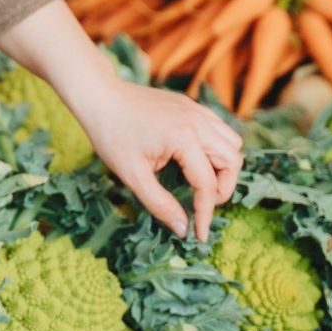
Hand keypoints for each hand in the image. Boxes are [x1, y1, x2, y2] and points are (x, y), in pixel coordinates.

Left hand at [76, 76, 243, 240]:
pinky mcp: (191, 105)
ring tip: (200, 183)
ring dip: (224, 167)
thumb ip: (160, 204)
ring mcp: (196, 110)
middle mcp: (197, 121)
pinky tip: (195, 159)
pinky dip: (216, 147)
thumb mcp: (132, 174)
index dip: (205, 213)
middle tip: (199, 204)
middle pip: (232, 161)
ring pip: (231, 142)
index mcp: (184, 138)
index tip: (198, 234)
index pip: (208, 184)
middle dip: (222, 189)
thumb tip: (183, 228)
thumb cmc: (111, 134)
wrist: (99, 96)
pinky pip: (218, 128)